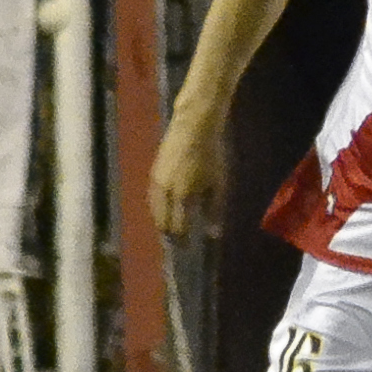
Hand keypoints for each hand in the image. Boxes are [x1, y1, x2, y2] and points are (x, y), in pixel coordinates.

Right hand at [147, 115, 224, 236]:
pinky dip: (158, 206)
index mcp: (180, 195)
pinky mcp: (154, 170)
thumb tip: (213, 233)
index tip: (186, 246)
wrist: (193, 125)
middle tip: (175, 242)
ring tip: (168, 228)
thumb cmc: (212, 154)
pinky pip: (153, 196)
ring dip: (161, 220)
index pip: (177, 225)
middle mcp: (164, 191)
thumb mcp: (218, 182)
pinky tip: (165, 207)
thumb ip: (214, 208)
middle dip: (168, 232)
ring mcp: (156, 180)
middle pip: (162, 219)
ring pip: (154, 208)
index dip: (181, 238)